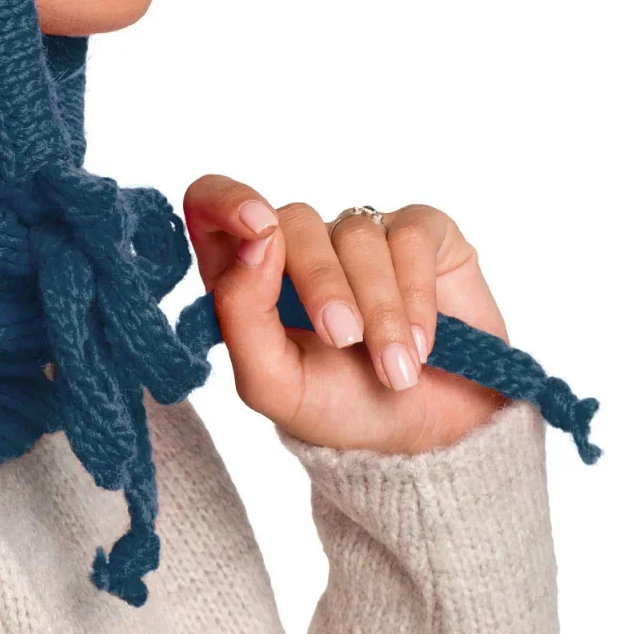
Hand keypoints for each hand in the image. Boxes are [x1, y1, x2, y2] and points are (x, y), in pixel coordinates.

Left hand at [182, 174, 511, 455]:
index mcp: (247, 273)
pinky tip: (419, 343)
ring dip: (379, 310)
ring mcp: (358, 234)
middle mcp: (299, 244)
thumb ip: (242, 316)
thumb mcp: (274, 383)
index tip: (257, 229)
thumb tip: (255, 243)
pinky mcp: (417, 233)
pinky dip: (415, 297)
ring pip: (357, 234)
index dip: (225, 200)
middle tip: (343, 340)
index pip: (209, 202)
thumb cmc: (338, 406)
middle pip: (293, 219)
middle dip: (323, 284)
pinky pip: (410, 237)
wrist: (423, 433)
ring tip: (396, 369)